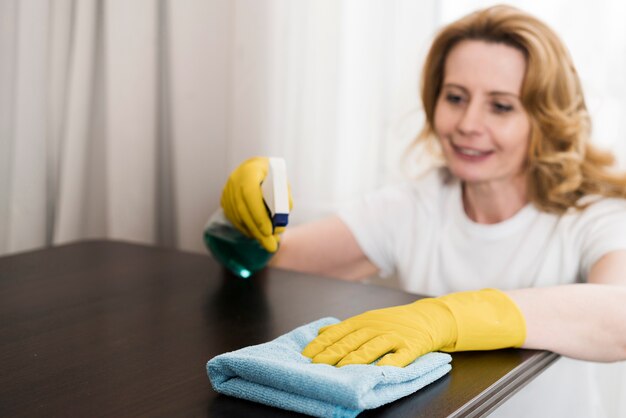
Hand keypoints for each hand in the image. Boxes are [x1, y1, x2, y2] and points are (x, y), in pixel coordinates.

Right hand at [221, 157, 291, 251]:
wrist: (256, 168)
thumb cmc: (272, 175)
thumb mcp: (282, 182)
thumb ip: (283, 199)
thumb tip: (280, 223)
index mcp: (250, 171)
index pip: (251, 195)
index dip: (258, 215)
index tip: (269, 231)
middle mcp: (234, 180)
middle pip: (243, 210)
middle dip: (258, 231)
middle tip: (271, 246)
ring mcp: (227, 190)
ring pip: (237, 217)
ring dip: (252, 232)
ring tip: (267, 242)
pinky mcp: (225, 199)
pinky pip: (233, 218)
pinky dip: (246, 228)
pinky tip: (256, 235)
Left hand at [302, 289, 525, 366]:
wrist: (431, 318)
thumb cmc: (395, 321)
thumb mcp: (369, 320)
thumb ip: (345, 329)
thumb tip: (318, 333)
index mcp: (364, 321)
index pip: (338, 332)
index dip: (322, 344)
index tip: (307, 355)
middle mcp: (377, 327)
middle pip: (351, 341)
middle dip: (332, 354)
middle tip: (317, 366)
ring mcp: (395, 336)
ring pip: (372, 348)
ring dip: (355, 359)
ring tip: (341, 369)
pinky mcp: (412, 347)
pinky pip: (400, 357)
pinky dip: (390, 363)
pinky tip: (380, 371)